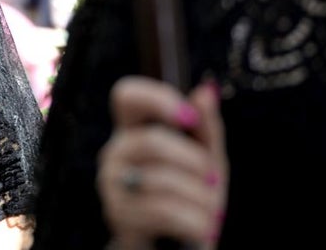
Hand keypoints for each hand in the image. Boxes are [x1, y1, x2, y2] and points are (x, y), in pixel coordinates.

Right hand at [97, 77, 226, 248]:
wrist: (178, 244)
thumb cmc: (190, 195)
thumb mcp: (206, 160)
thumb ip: (206, 128)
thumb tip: (206, 90)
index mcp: (133, 130)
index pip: (126, 95)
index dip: (155, 98)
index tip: (188, 116)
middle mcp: (115, 152)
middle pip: (150, 140)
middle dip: (193, 162)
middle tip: (213, 179)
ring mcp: (112, 184)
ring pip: (162, 180)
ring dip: (200, 198)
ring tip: (211, 211)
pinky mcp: (119, 215)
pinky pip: (163, 211)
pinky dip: (194, 221)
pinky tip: (201, 225)